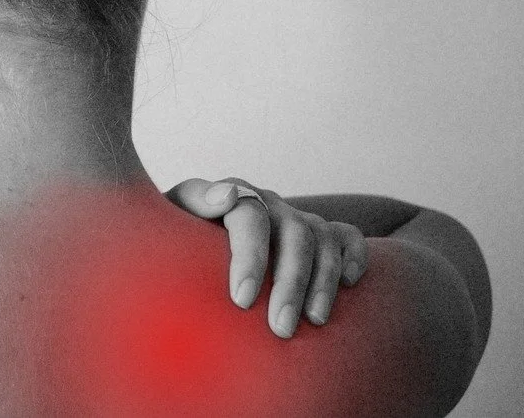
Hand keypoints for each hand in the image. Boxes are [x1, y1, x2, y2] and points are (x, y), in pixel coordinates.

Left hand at [164, 177, 368, 338]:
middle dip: (292, 282)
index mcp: (229, 197)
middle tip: (282, 328)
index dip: (250, 256)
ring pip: (322, 237)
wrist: (184, 248)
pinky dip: (354, 254)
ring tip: (314, 321)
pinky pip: (346, 235)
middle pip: (294, 232)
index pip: (248, 216)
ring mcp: (293, 216)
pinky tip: (349, 282)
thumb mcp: (169, 223)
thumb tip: (228, 196)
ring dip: (323, 280)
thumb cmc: (172, 244)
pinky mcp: (315, 233)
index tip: (242, 300)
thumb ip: (192, 203)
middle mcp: (266, 202)